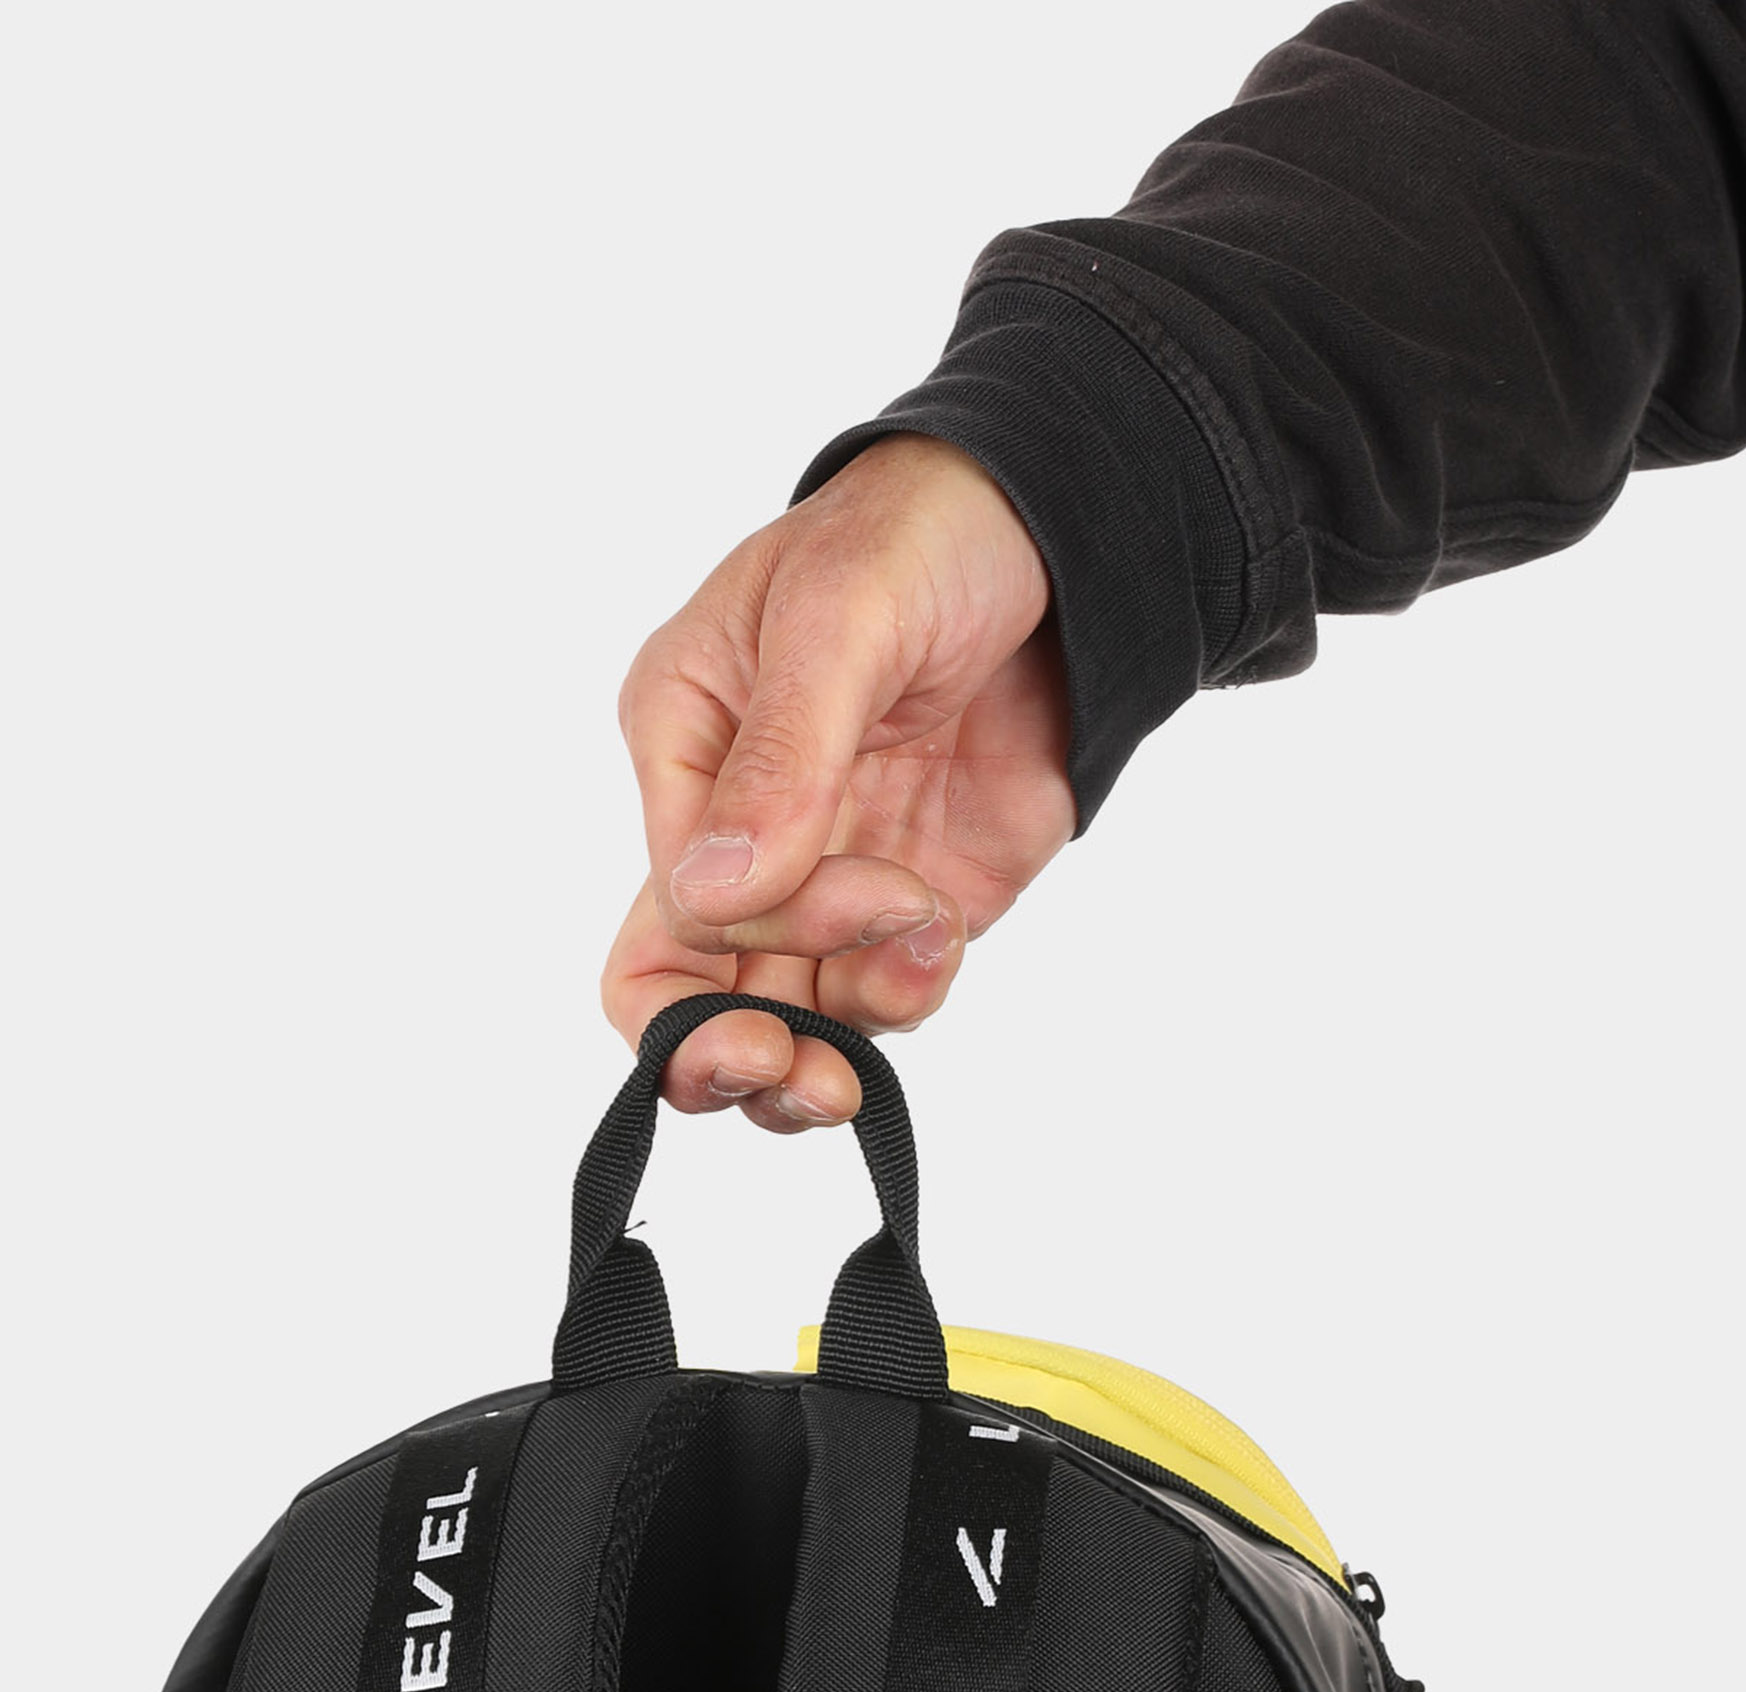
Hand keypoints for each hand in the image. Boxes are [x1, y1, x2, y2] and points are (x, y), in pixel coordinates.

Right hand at [603, 433, 1072, 1128]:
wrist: (1059, 539)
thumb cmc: (923, 537)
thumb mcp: (840, 619)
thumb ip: (783, 758)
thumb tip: (711, 890)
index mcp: (682, 747)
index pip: (668, 911)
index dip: (745, 943)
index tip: (835, 919)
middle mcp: (737, 829)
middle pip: (692, 994)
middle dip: (741, 1057)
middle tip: (810, 1084)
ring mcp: (824, 876)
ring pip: (788, 1019)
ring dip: (844, 1032)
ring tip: (925, 940)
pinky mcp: (907, 903)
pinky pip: (881, 998)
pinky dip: (911, 991)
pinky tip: (946, 926)